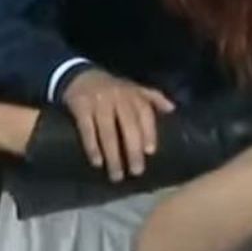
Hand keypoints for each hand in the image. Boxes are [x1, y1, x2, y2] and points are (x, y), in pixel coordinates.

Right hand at [61, 68, 175, 182]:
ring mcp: (98, 103)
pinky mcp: (81, 107)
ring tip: (116, 175)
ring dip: (113, 155)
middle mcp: (117, 97)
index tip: (150, 152)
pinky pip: (87, 130)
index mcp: (132, 94)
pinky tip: (97, 162)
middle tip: (136, 171)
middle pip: (128, 126)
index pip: (144, 114)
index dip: (148, 132)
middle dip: (133, 150)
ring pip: (108, 132)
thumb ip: (153, 97)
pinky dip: (92, 147)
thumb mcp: (133, 88)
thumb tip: (173, 109)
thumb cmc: (112, 88)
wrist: (78, 75)